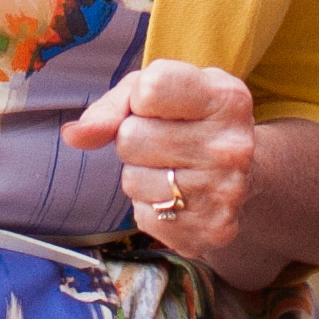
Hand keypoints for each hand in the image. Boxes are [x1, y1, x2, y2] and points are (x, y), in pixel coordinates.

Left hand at [67, 61, 259, 252]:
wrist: (244, 176)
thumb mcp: (159, 93)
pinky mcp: (212, 231)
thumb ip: (113, 106)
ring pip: (132, 180)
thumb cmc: (189, 121)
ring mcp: (225, 192)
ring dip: (141, 176)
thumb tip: (74, 135)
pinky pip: (144, 217)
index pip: (150, 88)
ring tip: (173, 170)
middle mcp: (232, 145)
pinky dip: (151, 208)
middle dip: (135, 140)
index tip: (161, 106)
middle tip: (166, 144)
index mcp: (227, 97)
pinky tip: (179, 198)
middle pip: (130, 138)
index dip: (140, 98)